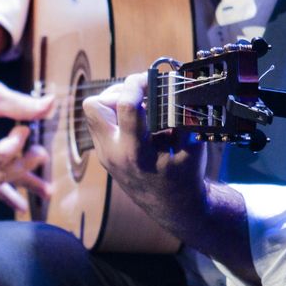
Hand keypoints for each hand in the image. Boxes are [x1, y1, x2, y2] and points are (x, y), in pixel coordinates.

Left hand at [81, 72, 208, 232]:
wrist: (174, 208)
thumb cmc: (186, 178)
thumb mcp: (193, 148)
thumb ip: (185, 118)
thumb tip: (181, 86)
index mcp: (135, 153)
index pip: (125, 106)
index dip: (138, 84)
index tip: (152, 77)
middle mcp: (113, 153)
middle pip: (94, 106)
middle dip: (117, 92)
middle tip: (141, 94)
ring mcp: (105, 154)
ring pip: (93, 113)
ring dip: (114, 102)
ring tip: (140, 105)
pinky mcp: (105, 153)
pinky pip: (100, 123)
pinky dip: (116, 114)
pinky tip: (139, 119)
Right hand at [84, 72, 258, 285]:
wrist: (177, 207)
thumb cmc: (147, 172)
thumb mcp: (119, 154)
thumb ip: (116, 124)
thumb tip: (131, 84)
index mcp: (109, 150)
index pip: (94, 106)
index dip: (112, 91)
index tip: (129, 91)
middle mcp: (128, 155)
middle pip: (125, 103)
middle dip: (137, 83)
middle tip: (149, 83)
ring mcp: (157, 159)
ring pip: (161, 107)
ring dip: (164, 95)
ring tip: (166, 98)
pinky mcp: (187, 158)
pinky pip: (189, 120)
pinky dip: (190, 112)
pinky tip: (187, 118)